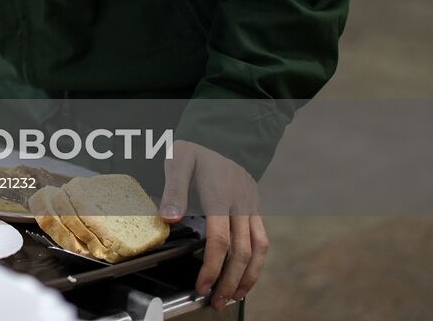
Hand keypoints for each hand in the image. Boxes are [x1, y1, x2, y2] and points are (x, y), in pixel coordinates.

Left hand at [160, 140, 267, 310]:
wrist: (226, 132)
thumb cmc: (199, 146)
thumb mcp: (179, 160)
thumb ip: (174, 190)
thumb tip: (170, 219)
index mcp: (220, 195)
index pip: (219, 241)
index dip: (211, 267)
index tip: (201, 285)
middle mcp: (240, 204)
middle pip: (242, 252)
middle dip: (230, 281)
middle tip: (216, 300)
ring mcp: (251, 206)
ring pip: (258, 250)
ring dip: (248, 277)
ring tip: (235, 296)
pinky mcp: (256, 206)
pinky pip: (263, 239)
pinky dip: (257, 261)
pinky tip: (247, 273)